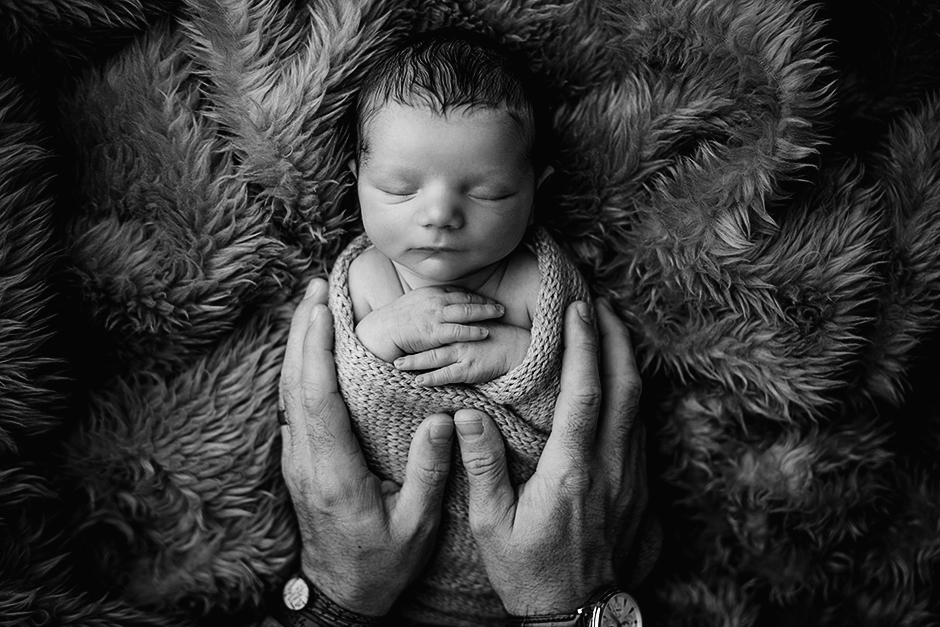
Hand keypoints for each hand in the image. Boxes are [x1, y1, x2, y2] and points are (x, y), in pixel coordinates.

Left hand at [278, 278, 457, 614]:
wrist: (340, 594)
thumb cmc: (381, 563)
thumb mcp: (416, 524)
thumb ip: (429, 472)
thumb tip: (443, 420)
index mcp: (334, 471)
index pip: (319, 399)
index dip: (318, 350)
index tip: (323, 311)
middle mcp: (306, 460)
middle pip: (295, 383)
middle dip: (303, 331)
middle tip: (314, 288)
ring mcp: (297, 460)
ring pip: (288, 391)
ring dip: (297, 345)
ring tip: (310, 306)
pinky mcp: (298, 461)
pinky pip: (292, 403)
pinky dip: (298, 368)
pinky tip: (309, 350)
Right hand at [355, 286, 504, 361]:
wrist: (382, 330)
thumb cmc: (396, 321)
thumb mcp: (414, 304)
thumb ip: (430, 303)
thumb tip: (442, 306)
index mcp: (431, 292)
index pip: (459, 292)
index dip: (476, 296)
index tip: (488, 300)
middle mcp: (436, 300)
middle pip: (467, 299)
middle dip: (486, 302)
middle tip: (501, 307)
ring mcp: (435, 315)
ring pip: (466, 311)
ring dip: (485, 312)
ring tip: (500, 314)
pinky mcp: (433, 331)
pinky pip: (458, 330)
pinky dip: (473, 331)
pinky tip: (486, 333)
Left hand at [393, 322, 530, 385]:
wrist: (518, 348)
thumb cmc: (499, 338)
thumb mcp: (477, 325)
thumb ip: (461, 327)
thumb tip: (447, 329)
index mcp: (459, 325)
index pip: (433, 326)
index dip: (415, 330)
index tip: (398, 332)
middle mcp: (458, 337)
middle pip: (427, 340)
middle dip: (408, 344)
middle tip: (391, 347)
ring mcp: (462, 352)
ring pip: (432, 357)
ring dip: (414, 362)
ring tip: (397, 365)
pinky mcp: (469, 368)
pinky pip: (446, 375)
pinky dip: (431, 378)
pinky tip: (418, 382)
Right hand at [453, 298, 646, 615]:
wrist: (578, 617)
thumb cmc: (529, 573)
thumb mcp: (491, 525)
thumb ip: (482, 466)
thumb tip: (467, 416)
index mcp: (570, 471)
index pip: (585, 393)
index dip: (584, 346)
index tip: (579, 309)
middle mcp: (610, 469)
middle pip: (624, 389)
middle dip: (616, 340)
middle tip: (604, 305)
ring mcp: (632, 481)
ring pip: (639, 409)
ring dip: (627, 365)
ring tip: (613, 334)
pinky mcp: (642, 494)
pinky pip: (641, 433)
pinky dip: (633, 399)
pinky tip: (621, 388)